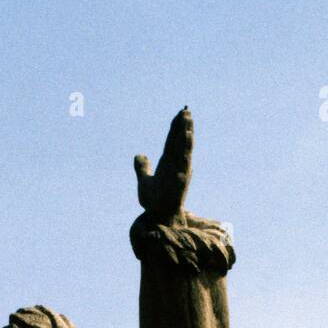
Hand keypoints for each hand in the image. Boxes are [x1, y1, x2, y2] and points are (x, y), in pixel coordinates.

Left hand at [134, 107, 192, 224]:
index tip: (180, 113)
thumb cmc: (154, 202)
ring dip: (186, 135)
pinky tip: (187, 141)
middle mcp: (175, 165)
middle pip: (179, 141)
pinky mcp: (180, 181)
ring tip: (188, 122)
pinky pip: (184, 164)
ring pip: (184, 150)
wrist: (158, 217)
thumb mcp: (144, 181)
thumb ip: (142, 168)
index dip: (175, 127)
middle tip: (186, 110)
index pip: (172, 141)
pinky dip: (185, 153)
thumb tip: (139, 155)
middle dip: (183, 126)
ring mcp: (179, 172)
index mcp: (167, 163)